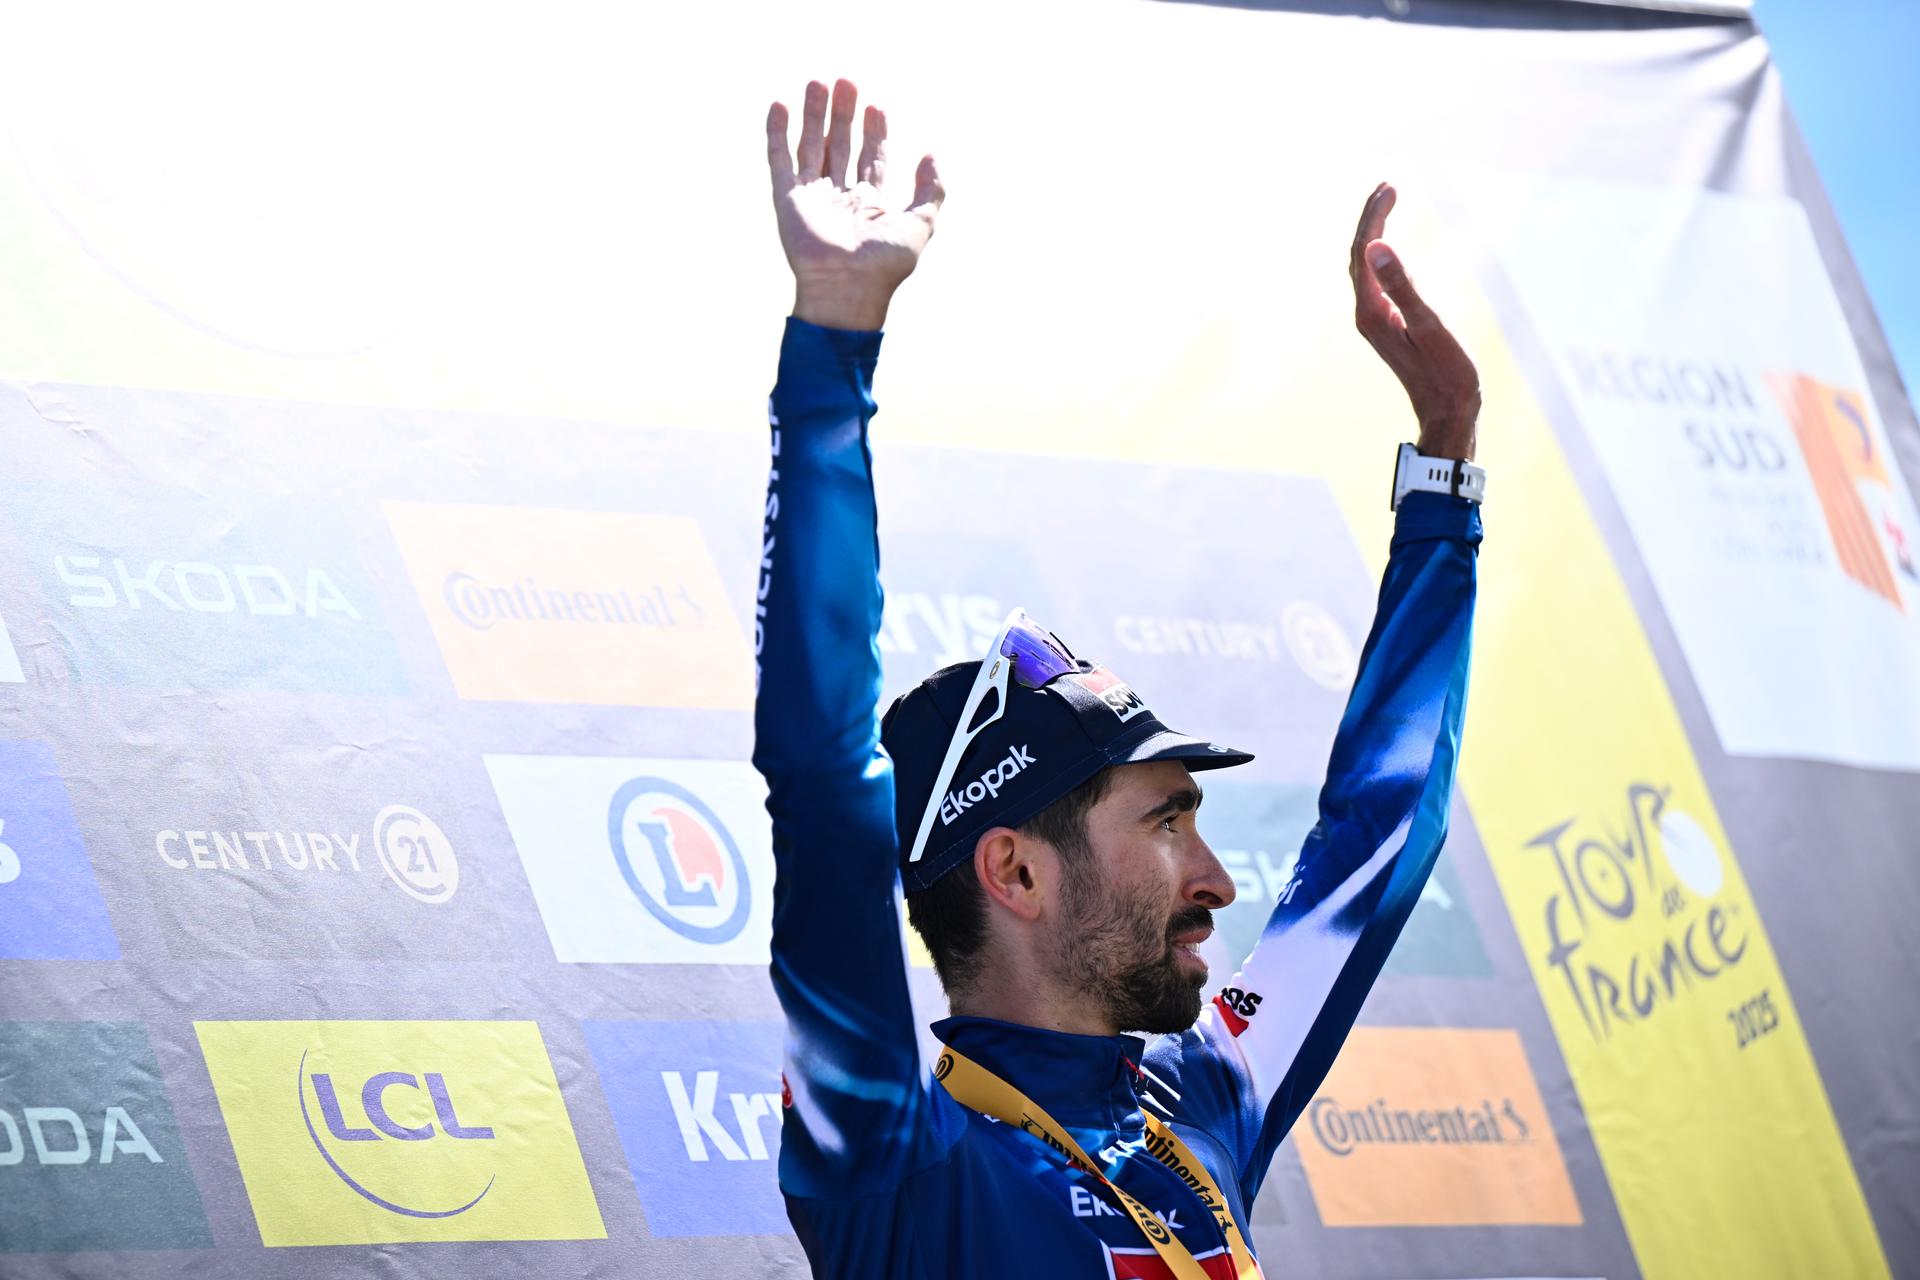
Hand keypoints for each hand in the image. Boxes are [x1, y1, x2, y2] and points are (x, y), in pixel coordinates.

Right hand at [767, 79, 944, 331]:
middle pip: (841, 145)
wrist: (846, 287)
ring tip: (817, 82)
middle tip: (846, 81)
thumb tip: (932, 155)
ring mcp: (812, 196)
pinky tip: (780, 105)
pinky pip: (779, 159)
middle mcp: (840, 196)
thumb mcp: (921, 223)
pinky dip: (777, 133)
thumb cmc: (884, 263)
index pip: (871, 158)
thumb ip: (932, 189)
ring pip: (811, 145)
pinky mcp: (787, 199)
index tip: (876, 106)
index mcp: (870, 202)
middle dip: (844, 114)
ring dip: (813, 114)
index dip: (874, 131)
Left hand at [1350, 183, 1479, 459]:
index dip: (1372, 217)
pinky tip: (1390, 250)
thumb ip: (1402, 286)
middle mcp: (1366, 315)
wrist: (1447, 413)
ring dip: (1372, 234)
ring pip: (1365, 269)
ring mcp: (1375, 322)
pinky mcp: (1387, 327)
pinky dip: (1381, 256)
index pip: (1361, 253)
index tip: (1389, 187)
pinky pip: (1376, 282)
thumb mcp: (1428, 325)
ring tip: (1387, 203)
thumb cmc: (1445, 373)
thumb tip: (1375, 247)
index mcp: (1371, 311)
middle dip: (1370, 218)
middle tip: (1387, 186)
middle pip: (1358, 257)